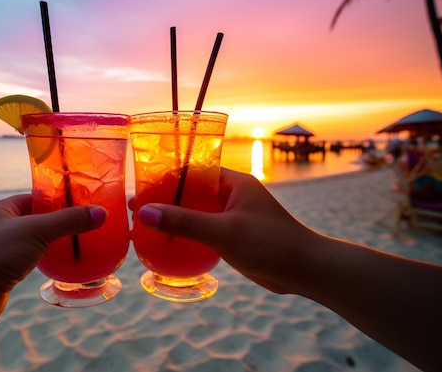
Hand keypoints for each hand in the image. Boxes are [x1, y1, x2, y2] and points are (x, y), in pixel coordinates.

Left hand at [0, 194, 107, 294]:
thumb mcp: (35, 231)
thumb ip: (68, 221)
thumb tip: (100, 213)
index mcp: (0, 210)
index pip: (33, 198)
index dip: (57, 200)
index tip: (82, 204)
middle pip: (35, 221)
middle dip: (58, 224)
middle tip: (86, 226)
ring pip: (32, 245)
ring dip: (51, 246)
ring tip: (78, 246)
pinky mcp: (1, 277)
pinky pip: (28, 265)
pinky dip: (43, 264)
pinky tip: (59, 268)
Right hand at [131, 167, 315, 293]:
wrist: (305, 270)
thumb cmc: (271, 243)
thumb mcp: (224, 232)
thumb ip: (185, 223)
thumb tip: (145, 213)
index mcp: (233, 182)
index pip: (192, 171)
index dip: (166, 178)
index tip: (141, 187)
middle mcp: (231, 195)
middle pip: (190, 193)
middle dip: (164, 201)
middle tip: (136, 210)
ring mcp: (232, 216)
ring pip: (195, 214)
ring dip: (173, 220)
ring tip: (144, 227)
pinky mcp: (233, 236)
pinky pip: (203, 231)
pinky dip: (186, 235)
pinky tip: (167, 245)